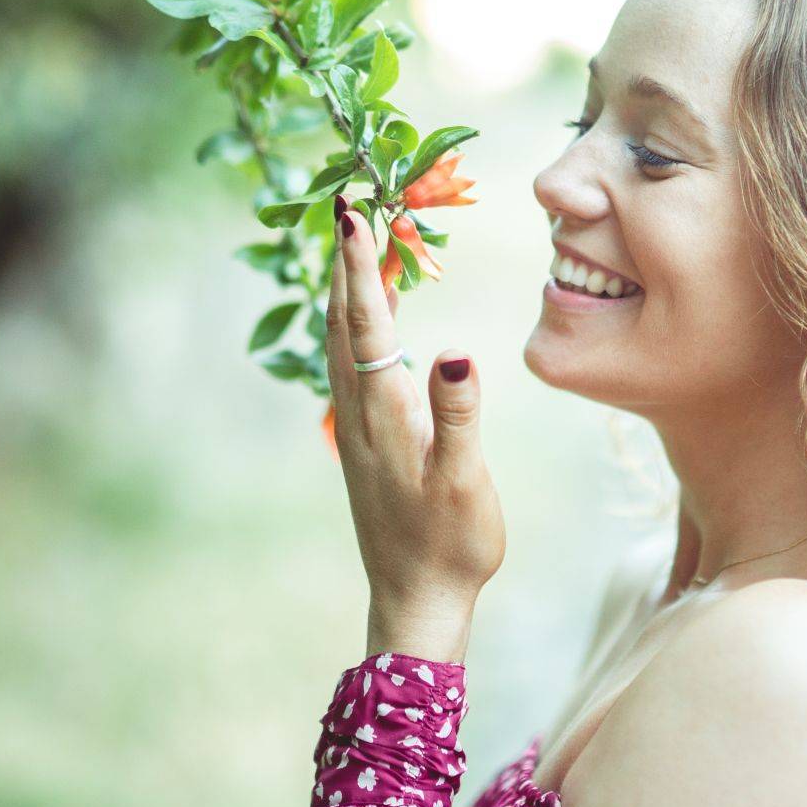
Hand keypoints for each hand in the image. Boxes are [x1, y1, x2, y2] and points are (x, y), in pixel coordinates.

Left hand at [326, 196, 505, 655]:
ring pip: (341, 343)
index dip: (361, 267)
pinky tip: (364, 320)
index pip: (368, 324)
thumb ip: (458, 416)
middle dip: (345, 262)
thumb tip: (456, 353)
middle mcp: (359, 414)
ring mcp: (356, 428)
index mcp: (384, 414)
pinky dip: (354, 326)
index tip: (352, 214)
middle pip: (344, 322)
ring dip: (345, 290)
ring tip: (353, 246)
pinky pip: (349, 364)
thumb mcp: (465, 482)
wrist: (418, 601)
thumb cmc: (452, 545)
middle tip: (346, 205)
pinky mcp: (363, 442)